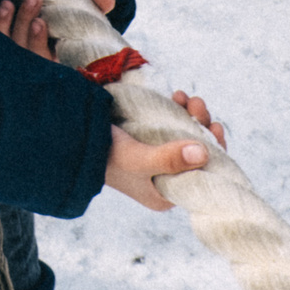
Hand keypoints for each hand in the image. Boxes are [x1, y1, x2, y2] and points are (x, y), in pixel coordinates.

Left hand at [0, 0, 115, 62]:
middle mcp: (34, 69)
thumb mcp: (87, 15)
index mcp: (57, 66)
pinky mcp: (0, 52)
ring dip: (3, 25)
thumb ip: (97, 5)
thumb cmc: (73, 23)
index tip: (40, 22)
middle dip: (24, 24)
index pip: (44, 63)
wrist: (55, 23)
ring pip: (3, 49)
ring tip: (7, 4)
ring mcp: (15, 63)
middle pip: (22, 52)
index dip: (38, 43)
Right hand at [103, 96, 224, 211]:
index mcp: (164, 193)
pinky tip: (176, 96)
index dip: (213, 153)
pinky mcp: (151, 138)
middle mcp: (165, 177)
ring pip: (188, 135)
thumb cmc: (106, 157)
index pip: (200, 177)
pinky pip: (174, 125)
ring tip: (186, 98)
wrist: (76, 139)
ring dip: (192, 114)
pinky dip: (179, 110)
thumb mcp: (138, 160)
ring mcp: (158, 156)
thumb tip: (204, 153)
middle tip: (197, 105)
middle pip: (197, 153)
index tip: (213, 129)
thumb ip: (169, 159)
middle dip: (201, 127)